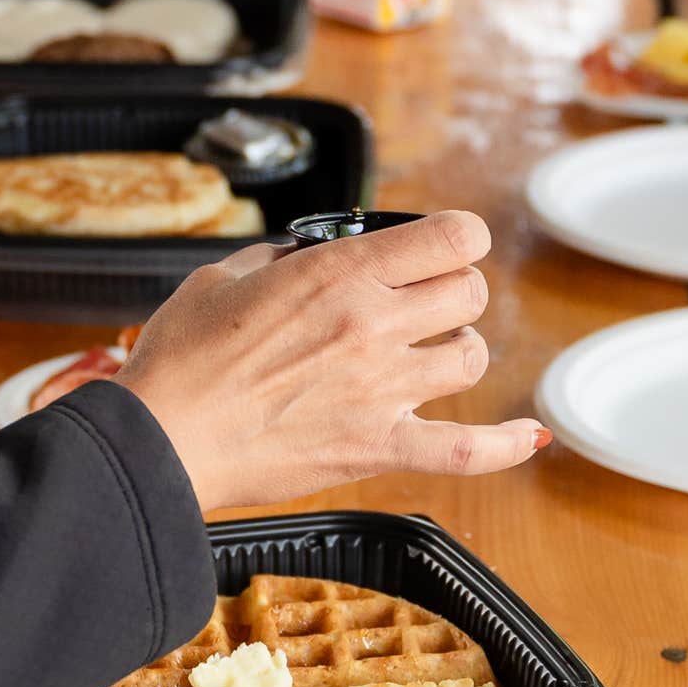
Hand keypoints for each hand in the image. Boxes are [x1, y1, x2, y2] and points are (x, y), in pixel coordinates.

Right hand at [116, 211, 545, 507]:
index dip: (458, 236)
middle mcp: (374, 326)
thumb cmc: (181, 359)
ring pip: (470, 356)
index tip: (446, 242)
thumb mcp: (223, 278)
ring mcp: (382, 390)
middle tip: (426, 298)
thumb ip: (279, 261)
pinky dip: (504, 444)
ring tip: (434, 350)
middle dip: (453, 287)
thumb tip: (308, 259)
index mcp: (340, 274)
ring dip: (458, 346)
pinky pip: (466, 451)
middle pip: (468, 291)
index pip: (452, 237)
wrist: (161, 439)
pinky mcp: (377, 448)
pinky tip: (527, 436)